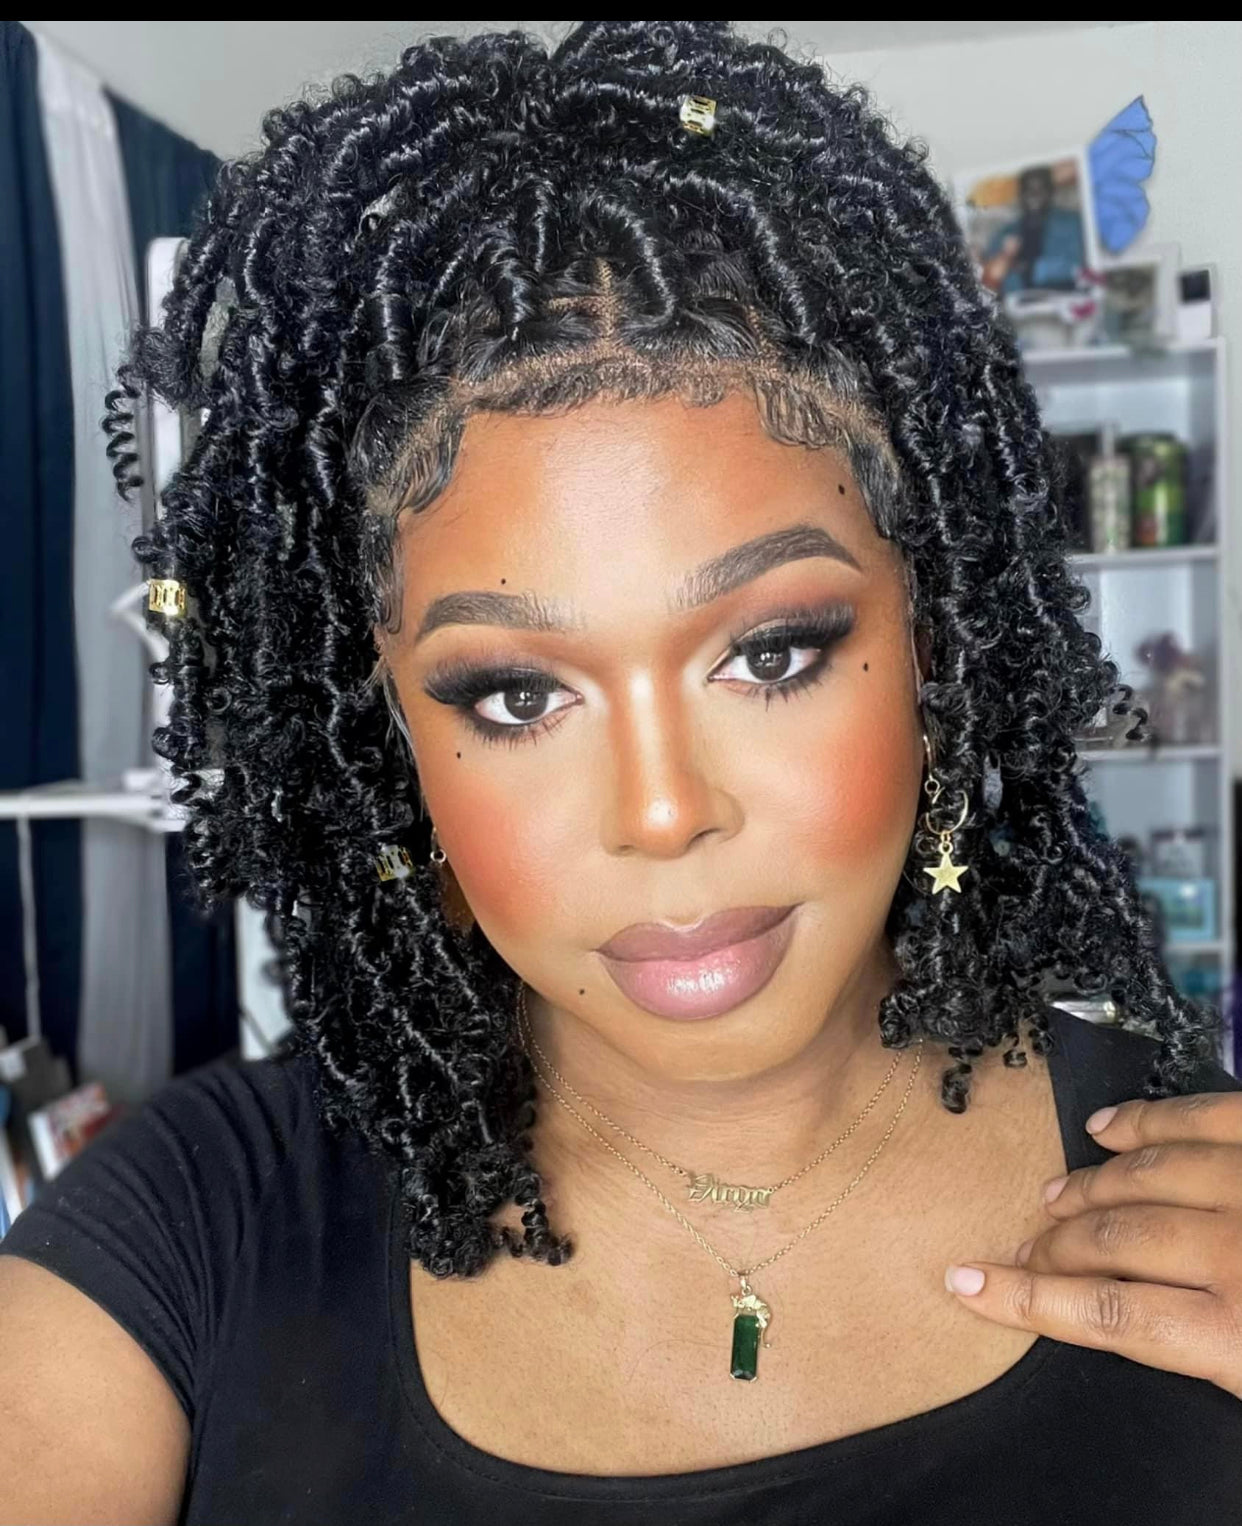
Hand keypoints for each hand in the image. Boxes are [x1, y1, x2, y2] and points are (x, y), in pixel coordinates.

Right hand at [944, 1092, 1241, 1400]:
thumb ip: (1207, 1361)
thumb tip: (1124, 1330)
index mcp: (1239, 1335)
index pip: (1108, 1316)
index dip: (1028, 1301)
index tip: (967, 1286)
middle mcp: (1236, 1251)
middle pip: (1113, 1239)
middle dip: (1054, 1246)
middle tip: (1024, 1251)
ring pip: (1145, 1174)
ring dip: (1087, 1184)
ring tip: (1053, 1196)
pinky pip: (1200, 1117)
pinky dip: (1146, 1119)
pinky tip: (1106, 1127)